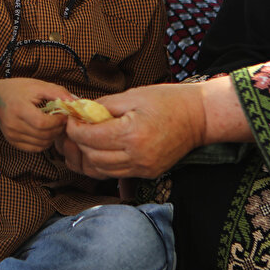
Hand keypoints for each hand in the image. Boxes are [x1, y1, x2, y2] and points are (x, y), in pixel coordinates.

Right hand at [0, 78, 72, 152]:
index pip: (42, 123)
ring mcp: (12, 135)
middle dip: (58, 129)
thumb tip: (76, 102)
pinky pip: (34, 148)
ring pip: (41, 144)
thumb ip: (58, 92)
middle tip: (63, 121)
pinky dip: (44, 142)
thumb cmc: (18, 89)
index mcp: (18, 108)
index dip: (57, 122)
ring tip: (55, 125)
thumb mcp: (38, 85)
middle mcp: (12, 124)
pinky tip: (46, 132)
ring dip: (53, 137)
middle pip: (43, 135)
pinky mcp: (12, 142)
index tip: (64, 115)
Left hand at [60, 79, 250, 178]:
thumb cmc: (167, 101)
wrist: (199, 117)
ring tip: (86, 140)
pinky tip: (101, 150)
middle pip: (92, 156)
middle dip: (78, 143)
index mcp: (132, 133)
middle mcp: (137, 156)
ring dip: (89, 156)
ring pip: (101, 170)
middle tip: (75, 129)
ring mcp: (143, 168)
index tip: (70, 119)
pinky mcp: (148, 173)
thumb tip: (80, 111)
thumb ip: (103, 106)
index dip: (73, 128)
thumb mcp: (132, 95)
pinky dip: (103, 164)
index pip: (89, 137)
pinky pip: (116, 174)